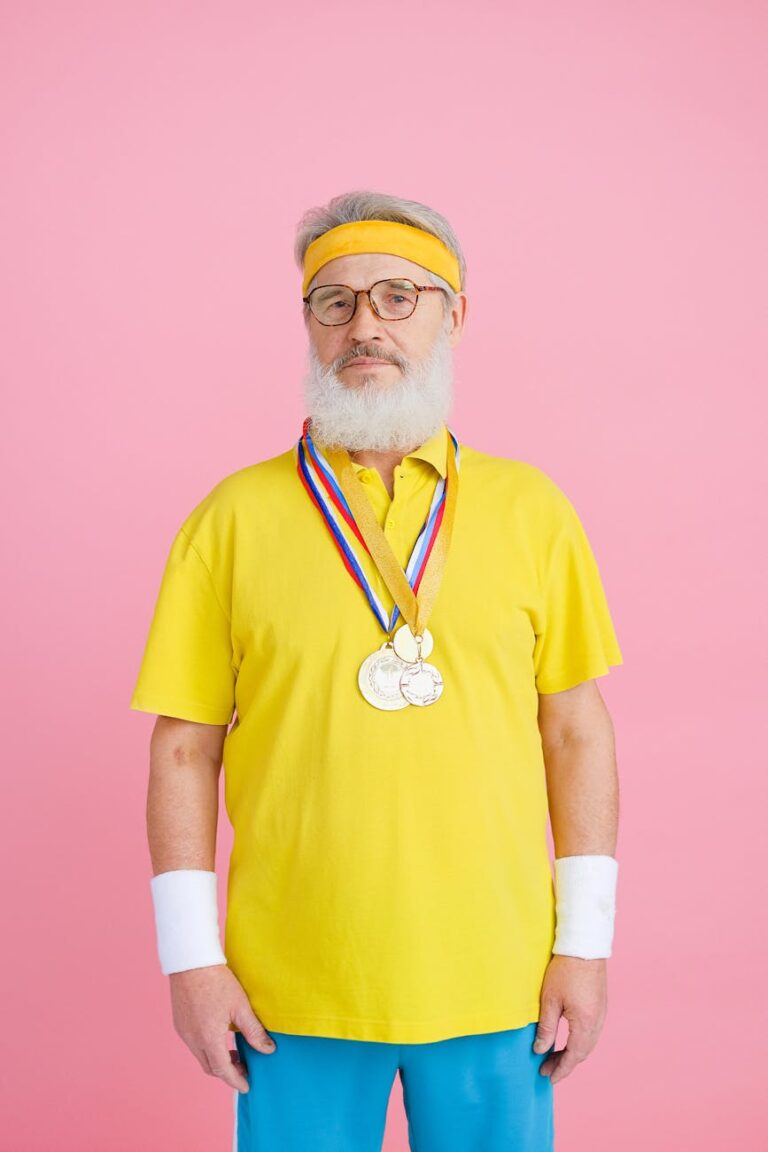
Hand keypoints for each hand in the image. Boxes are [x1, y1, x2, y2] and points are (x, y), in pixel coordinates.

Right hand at [169, 964, 275, 1092]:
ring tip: (234, 1052)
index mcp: (209, 1038)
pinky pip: (194, 1044)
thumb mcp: (240, 1006)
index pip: (223, 1070)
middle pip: (210, 1067)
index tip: (246, 1086)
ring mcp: (184, 1032)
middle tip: (244, 1067)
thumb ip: (253, 1031)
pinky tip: (218, 1037)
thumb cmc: (217, 981)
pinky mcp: (179, 1023)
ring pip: (201, 1056)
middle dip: (227, 1072)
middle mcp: (193, 1039)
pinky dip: (207, 1048)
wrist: (190, 962)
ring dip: (217, 1059)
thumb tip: (268, 1049)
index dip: (235, 1080)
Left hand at [532, 955, 606, 1084]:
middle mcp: (597, 1022)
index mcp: (584, 1024)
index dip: (560, 1069)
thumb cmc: (565, 970)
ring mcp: (601, 1014)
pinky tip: (568, 1039)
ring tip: (554, 1056)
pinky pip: (592, 1032)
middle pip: (582, 1052)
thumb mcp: (549, 1000)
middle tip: (546, 1068)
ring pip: (588, 1043)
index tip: (548, 1078)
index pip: (573, 1056)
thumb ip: (546, 1028)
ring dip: (572, 1053)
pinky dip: (580, 1041)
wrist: (584, 945)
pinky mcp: (600, 1005)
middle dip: (565, 1063)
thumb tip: (540, 1050)